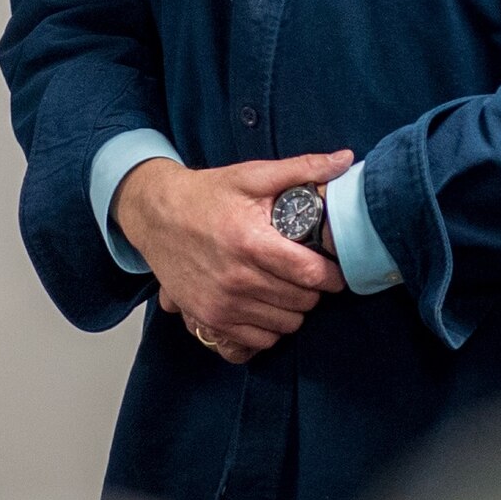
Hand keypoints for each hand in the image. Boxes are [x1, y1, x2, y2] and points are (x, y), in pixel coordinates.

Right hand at [116, 152, 351, 359]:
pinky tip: (266, 304)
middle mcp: (237, 278)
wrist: (155, 215)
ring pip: (286, 324)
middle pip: (302, 302)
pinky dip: (270, 326)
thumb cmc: (206, 195)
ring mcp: (222, 302)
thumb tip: (346, 159)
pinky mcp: (210, 318)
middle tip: (306, 273)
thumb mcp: (251, 175)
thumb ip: (302, 169)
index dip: (332, 275)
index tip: (332, 269)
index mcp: (251, 241)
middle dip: (313, 289)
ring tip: (286, 287)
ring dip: (293, 309)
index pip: (311, 274)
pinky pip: (260, 340)